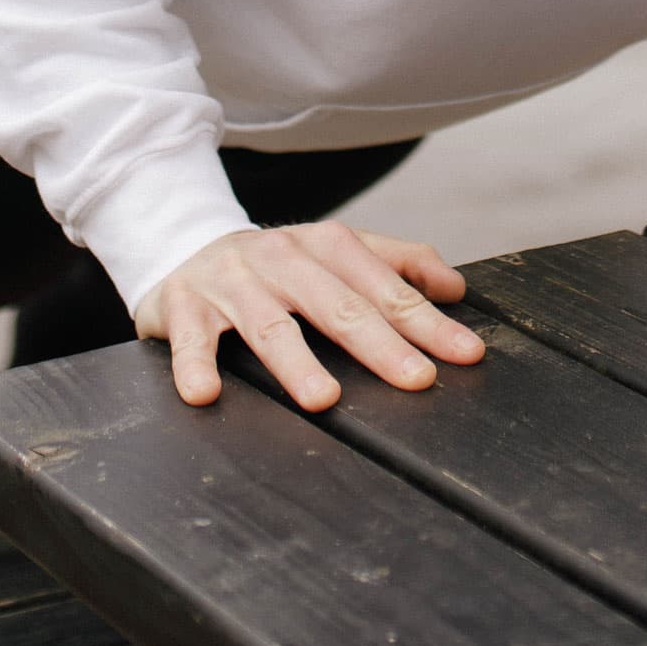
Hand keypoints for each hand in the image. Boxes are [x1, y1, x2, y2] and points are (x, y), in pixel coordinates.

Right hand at [133, 221, 484, 411]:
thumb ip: (399, 263)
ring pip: (269, 324)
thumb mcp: (338, 252)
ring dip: (297, 363)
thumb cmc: (279, 263)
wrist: (187, 244)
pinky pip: (190, 338)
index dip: (426, 320)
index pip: (384, 287)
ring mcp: (231, 280)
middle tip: (417, 379)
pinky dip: (195, 364)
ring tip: (325, 400)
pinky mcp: (183, 304)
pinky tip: (206, 394)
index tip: (463, 354)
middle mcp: (281, 257)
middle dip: (380, 344)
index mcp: (325, 245)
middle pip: (336, 305)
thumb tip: (455, 289)